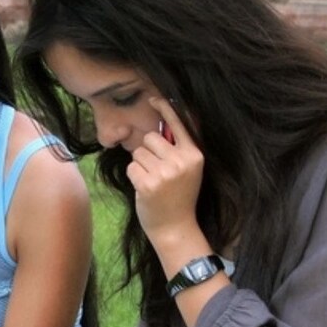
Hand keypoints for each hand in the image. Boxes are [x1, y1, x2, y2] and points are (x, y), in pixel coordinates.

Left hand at [127, 97, 204, 243]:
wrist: (175, 227)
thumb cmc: (179, 196)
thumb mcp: (188, 169)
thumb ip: (178, 149)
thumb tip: (161, 124)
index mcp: (194, 155)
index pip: (179, 124)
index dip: (166, 109)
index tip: (153, 98)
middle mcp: (181, 161)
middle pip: (151, 138)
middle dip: (148, 152)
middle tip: (157, 172)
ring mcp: (165, 173)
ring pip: (138, 152)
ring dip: (140, 165)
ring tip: (153, 181)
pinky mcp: (148, 184)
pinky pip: (131, 167)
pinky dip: (134, 177)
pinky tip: (145, 189)